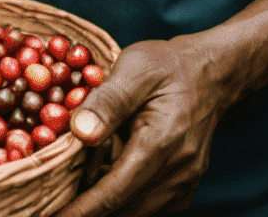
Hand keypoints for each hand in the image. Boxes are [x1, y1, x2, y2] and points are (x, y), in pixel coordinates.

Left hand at [56, 37, 228, 216]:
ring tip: (82, 185)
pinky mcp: (186, 186)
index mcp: (161, 142)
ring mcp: (185, 182)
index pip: (115, 192)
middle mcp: (178, 171)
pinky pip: (151, 205)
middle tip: (57, 199)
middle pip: (124, 209)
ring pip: (137, 211)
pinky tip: (112, 176)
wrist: (210, 72)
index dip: (81, 210)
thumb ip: (108, 101)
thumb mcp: (135, 68)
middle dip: (90, 209)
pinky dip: (127, 200)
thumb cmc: (167, 66)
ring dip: (109, 203)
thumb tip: (79, 132)